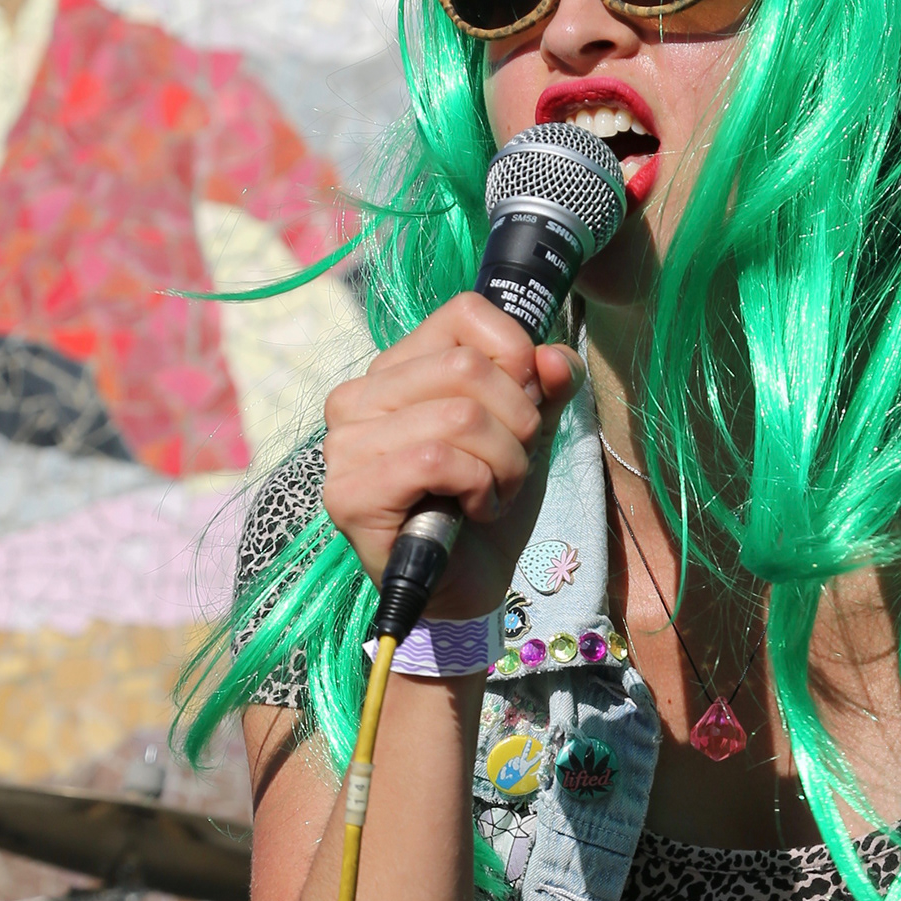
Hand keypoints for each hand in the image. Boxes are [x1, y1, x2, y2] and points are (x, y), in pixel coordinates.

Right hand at [320, 296, 584, 618]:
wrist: (469, 587)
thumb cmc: (487, 505)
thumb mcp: (527, 434)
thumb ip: (546, 386)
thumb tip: (554, 357)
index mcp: (396, 369)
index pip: (464, 312)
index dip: (515, 353)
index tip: (527, 404)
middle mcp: (358, 397)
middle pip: (468, 367)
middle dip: (516, 423)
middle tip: (510, 466)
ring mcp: (346, 445)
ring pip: (459, 415)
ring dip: (502, 464)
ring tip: (493, 494)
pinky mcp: (350, 492)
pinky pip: (436, 460)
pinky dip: (477, 487)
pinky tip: (474, 510)